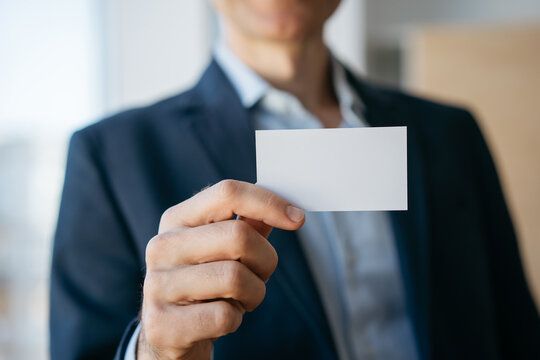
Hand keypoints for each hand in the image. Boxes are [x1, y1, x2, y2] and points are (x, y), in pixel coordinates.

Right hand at [137, 180, 304, 359]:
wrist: (169, 334)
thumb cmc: (204, 284)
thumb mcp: (221, 250)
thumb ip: (248, 224)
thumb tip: (285, 207)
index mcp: (177, 219)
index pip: (228, 193)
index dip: (269, 203)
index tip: (296, 218)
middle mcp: (162, 246)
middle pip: (239, 236)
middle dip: (266, 259)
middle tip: (261, 273)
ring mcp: (158, 285)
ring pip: (235, 278)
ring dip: (254, 293)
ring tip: (240, 299)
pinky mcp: (163, 324)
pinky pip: (224, 316)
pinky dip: (235, 319)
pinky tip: (221, 318)